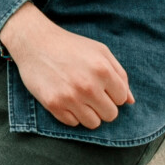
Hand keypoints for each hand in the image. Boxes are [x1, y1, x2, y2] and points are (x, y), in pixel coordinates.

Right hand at [0, 2, 132, 128]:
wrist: (33, 41)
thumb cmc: (70, 46)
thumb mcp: (100, 51)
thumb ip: (120, 75)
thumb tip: (131, 101)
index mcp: (103, 70)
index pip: (122, 99)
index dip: (112, 93)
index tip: (100, 85)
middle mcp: (88, 85)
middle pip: (110, 114)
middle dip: (102, 105)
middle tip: (89, 92)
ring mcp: (70, 97)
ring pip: (93, 123)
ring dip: (88, 113)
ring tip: (77, 97)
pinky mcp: (53, 104)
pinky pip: (73, 123)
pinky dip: (71, 114)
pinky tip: (64, 98)